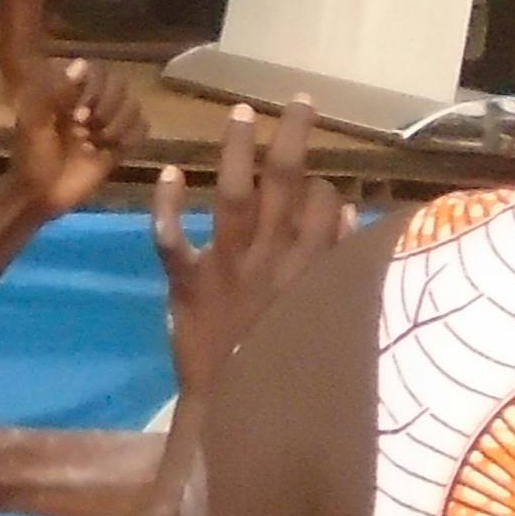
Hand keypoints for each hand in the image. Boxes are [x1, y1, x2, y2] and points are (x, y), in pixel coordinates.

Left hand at [4, 55, 131, 218]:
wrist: (40, 194)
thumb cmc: (32, 157)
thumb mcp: (35, 122)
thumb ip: (56, 91)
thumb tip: (81, 63)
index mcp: (71, 93)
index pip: (99, 73)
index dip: (94, 91)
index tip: (76, 116)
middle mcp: (92, 104)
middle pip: (120, 87)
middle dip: (107, 109)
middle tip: (85, 132)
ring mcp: (107, 125)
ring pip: (134, 107)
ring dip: (118, 126)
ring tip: (97, 144)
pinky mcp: (120, 147)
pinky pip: (142, 130)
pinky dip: (130, 139)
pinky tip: (111, 152)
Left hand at [155, 99, 347, 414]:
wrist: (240, 416)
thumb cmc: (285, 367)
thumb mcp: (326, 317)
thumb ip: (336, 263)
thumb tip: (345, 211)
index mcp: (310, 269)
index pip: (323, 202)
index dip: (320, 183)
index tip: (316, 176)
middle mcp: (272, 259)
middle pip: (286, 185)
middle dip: (293, 137)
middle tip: (298, 99)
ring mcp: (228, 269)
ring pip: (235, 198)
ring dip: (237, 153)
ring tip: (240, 113)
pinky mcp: (188, 285)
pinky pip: (174, 242)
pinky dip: (169, 209)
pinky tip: (170, 173)